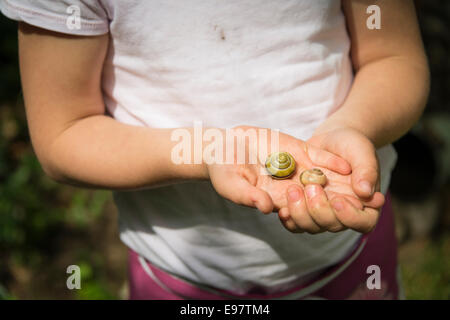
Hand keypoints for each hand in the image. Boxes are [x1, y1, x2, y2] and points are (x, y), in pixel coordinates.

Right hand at [206, 126, 351, 213]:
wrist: (224, 146)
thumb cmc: (223, 171)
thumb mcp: (231, 185)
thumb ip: (248, 196)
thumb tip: (267, 208)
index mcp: (276, 201)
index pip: (301, 215)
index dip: (317, 219)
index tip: (330, 218)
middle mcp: (291, 188)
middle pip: (319, 201)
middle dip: (334, 205)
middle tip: (343, 204)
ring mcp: (297, 169)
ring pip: (324, 180)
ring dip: (342, 186)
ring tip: (358, 190)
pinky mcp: (299, 151)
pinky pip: (320, 158)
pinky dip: (333, 162)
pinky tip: (346, 166)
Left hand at [277, 127, 384, 233]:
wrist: (329, 141)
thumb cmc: (351, 146)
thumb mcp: (362, 151)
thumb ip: (366, 170)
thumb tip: (365, 192)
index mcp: (365, 204)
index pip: (364, 222)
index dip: (350, 217)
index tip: (337, 200)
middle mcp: (342, 214)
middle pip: (332, 226)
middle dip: (319, 209)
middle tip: (311, 187)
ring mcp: (321, 213)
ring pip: (311, 226)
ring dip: (300, 212)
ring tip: (293, 189)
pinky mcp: (303, 209)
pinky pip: (294, 222)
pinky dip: (288, 217)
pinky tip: (282, 208)